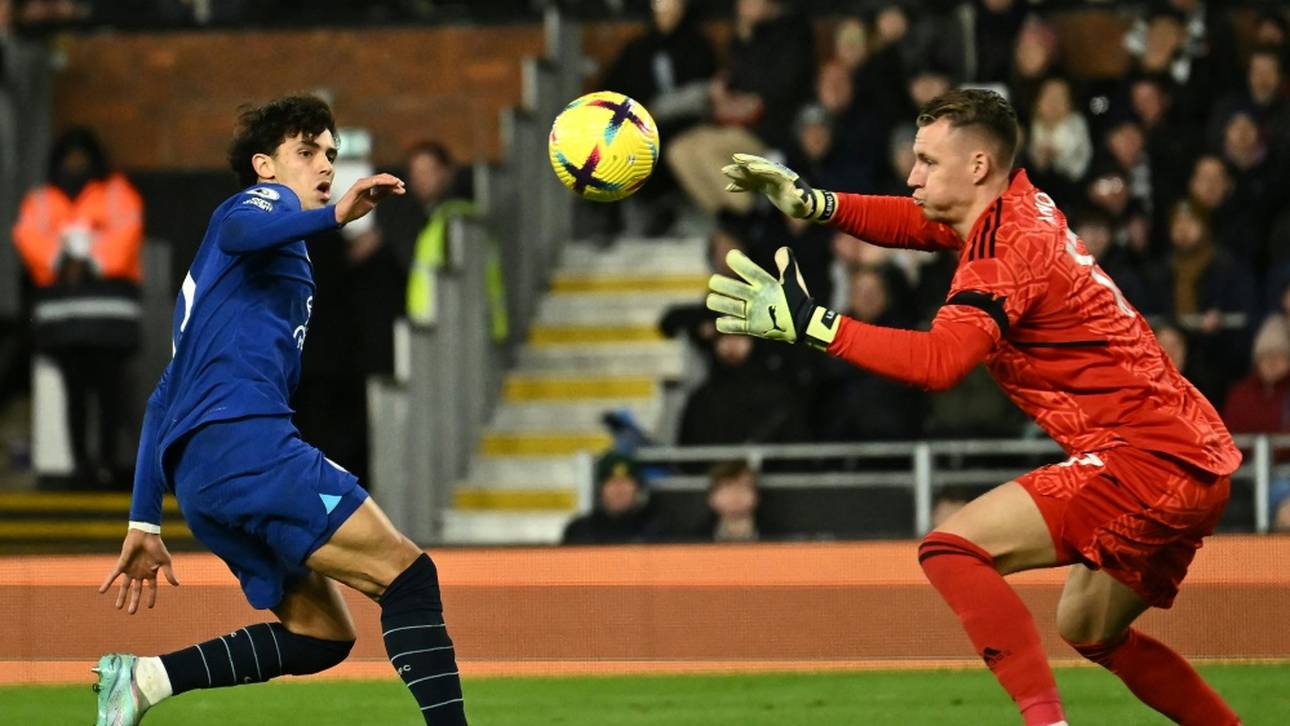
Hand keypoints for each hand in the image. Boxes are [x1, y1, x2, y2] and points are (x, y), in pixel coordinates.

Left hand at [100, 528, 179, 613]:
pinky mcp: (122, 565)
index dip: (151, 597)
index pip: (151, 589)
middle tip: (131, 613)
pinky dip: (107, 583)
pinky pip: (113, 576)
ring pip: (125, 587)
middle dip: (134, 602)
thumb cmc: (157, 546)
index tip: (149, 607)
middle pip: (136, 591)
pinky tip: (101, 591)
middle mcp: (140, 573)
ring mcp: (130, 570)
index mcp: (151, 573)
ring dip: (121, 597)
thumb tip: (177, 585)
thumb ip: (169, 573)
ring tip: (118, 607)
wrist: (145, 535)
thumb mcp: (165, 561)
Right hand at [334, 173, 405, 225]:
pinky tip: (389, 184)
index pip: (383, 182)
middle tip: (403, 185)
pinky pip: (371, 182)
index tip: (403, 188)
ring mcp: (361, 183)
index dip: (393, 184)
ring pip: (378, 178)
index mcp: (369, 185)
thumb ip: (382, 195)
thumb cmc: (356, 208)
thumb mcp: (373, 201)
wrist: (343, 215)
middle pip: (382, 178)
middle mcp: (366, 182)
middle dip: (393, 181)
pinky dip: (380, 182)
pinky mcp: (358, 187)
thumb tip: (393, 190)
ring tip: (398, 183)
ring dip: (389, 180)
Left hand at [705, 247, 839, 349]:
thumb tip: (781, 250)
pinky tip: (721, 319)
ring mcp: (754, 314)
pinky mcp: (752, 328)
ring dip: (715, 301)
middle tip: (715, 282)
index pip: (748, 269)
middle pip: (730, 287)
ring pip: (726, 306)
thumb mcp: (794, 279)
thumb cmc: (797, 300)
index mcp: (767, 284)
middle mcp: (758, 298)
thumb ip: (786, 263)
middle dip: (718, 282)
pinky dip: (723, 323)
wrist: (804, 326)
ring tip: (712, 299)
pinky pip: (731, 326)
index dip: (736, 260)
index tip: (731, 256)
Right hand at [721, 154, 834, 220]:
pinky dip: (741, 185)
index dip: (762, 170)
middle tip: (735, 158)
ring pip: (752, 173)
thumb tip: (800, 195)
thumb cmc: (804, 205)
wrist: (804, 204)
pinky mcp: (765, 184)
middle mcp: (776, 174)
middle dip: (748, 162)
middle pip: (760, 166)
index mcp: (784, 177)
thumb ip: (800, 200)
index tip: (751, 168)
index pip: (772, 171)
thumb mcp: (802, 205)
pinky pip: (751, 183)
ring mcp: (769, 178)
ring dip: (740, 172)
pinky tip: (729, 188)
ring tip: (725, 171)